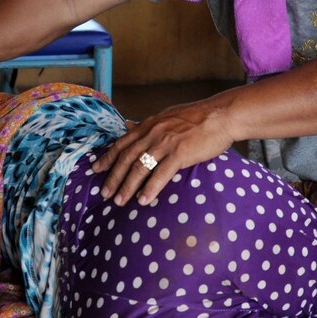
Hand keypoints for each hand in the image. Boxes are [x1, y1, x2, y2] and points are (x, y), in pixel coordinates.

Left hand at [91, 99, 234, 206]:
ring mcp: (166, 143)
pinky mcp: (180, 153)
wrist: (221, 115)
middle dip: (114, 177)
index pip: (122, 143)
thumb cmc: (197, 117)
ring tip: (119, 201)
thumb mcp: (166, 116)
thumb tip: (128, 125)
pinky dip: (151, 188)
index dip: (108, 157)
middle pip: (127, 158)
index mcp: (149, 125)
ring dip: (128, 186)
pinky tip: (143, 200)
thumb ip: (147, 124)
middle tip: (104, 193)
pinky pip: (161, 174)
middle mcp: (153, 133)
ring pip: (140, 167)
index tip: (96, 170)